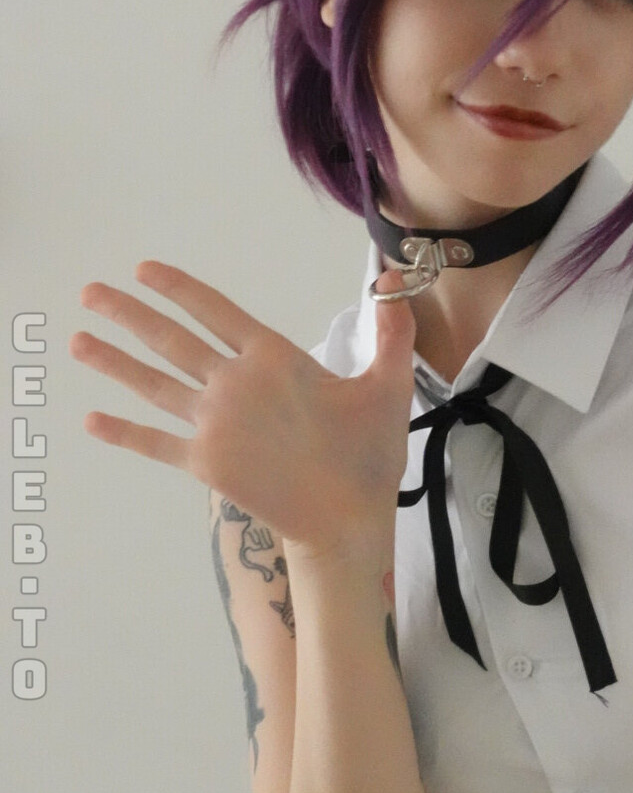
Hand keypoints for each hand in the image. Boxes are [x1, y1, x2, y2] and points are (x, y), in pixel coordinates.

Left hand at [70, 262, 417, 554]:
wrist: (343, 522)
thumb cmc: (367, 455)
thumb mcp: (389, 386)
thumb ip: (391, 330)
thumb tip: (395, 279)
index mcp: (274, 359)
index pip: (215, 311)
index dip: (177, 288)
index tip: (143, 271)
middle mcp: (234, 384)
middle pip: (171, 341)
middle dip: (127, 314)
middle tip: (90, 295)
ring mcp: (213, 425)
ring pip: (153, 385)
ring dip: (112, 361)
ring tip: (78, 341)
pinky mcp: (203, 464)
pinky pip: (154, 443)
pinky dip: (122, 432)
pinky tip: (91, 420)